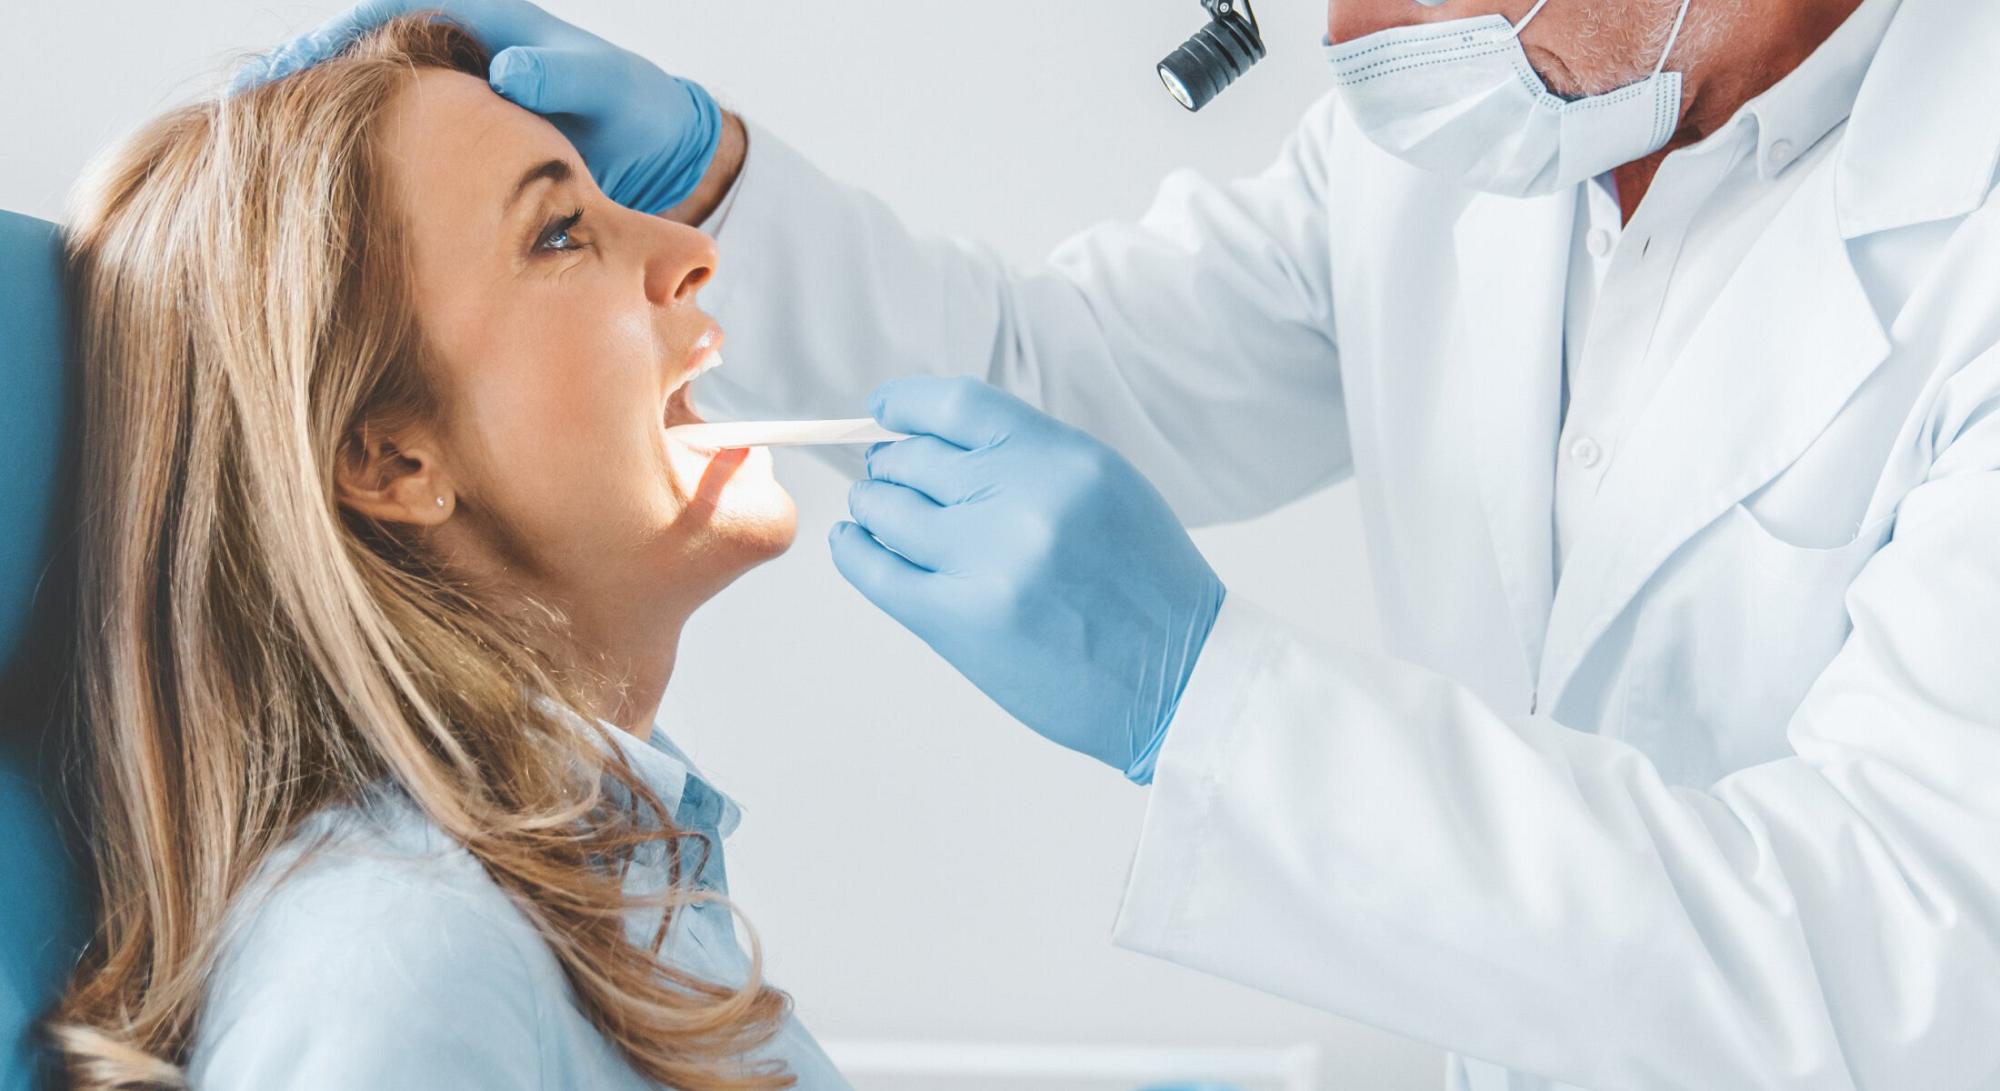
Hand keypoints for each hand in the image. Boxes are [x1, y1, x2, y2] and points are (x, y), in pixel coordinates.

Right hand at [229, 0, 721, 213]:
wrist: (657, 152)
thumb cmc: (631, 108)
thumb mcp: (604, 85)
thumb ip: (562, 73)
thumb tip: (508, 67)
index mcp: (473, 20)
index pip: (380, 16)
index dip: (328, 41)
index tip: (288, 67)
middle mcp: (446, 54)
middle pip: (352, 61)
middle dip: (297, 83)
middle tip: (240, 116)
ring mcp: (442, 101)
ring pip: (361, 108)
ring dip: (311, 128)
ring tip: (253, 163)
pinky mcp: (448, 145)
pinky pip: (387, 148)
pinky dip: (348, 166)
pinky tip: (310, 201)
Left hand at [830, 377, 1224, 783]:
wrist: (1180, 679)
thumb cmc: (1148, 588)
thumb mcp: (1106, 490)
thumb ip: (1029, 459)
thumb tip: (936, 441)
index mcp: (1065, 460)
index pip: (957, 405)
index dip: (906, 403)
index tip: (886, 411)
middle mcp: (1023, 501)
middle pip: (912, 458)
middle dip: (892, 467)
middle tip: (892, 480)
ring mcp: (988, 562)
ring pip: (885, 509)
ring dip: (875, 509)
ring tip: (883, 518)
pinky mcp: (959, 622)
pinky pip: (873, 571)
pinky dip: (855, 551)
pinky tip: (857, 544)